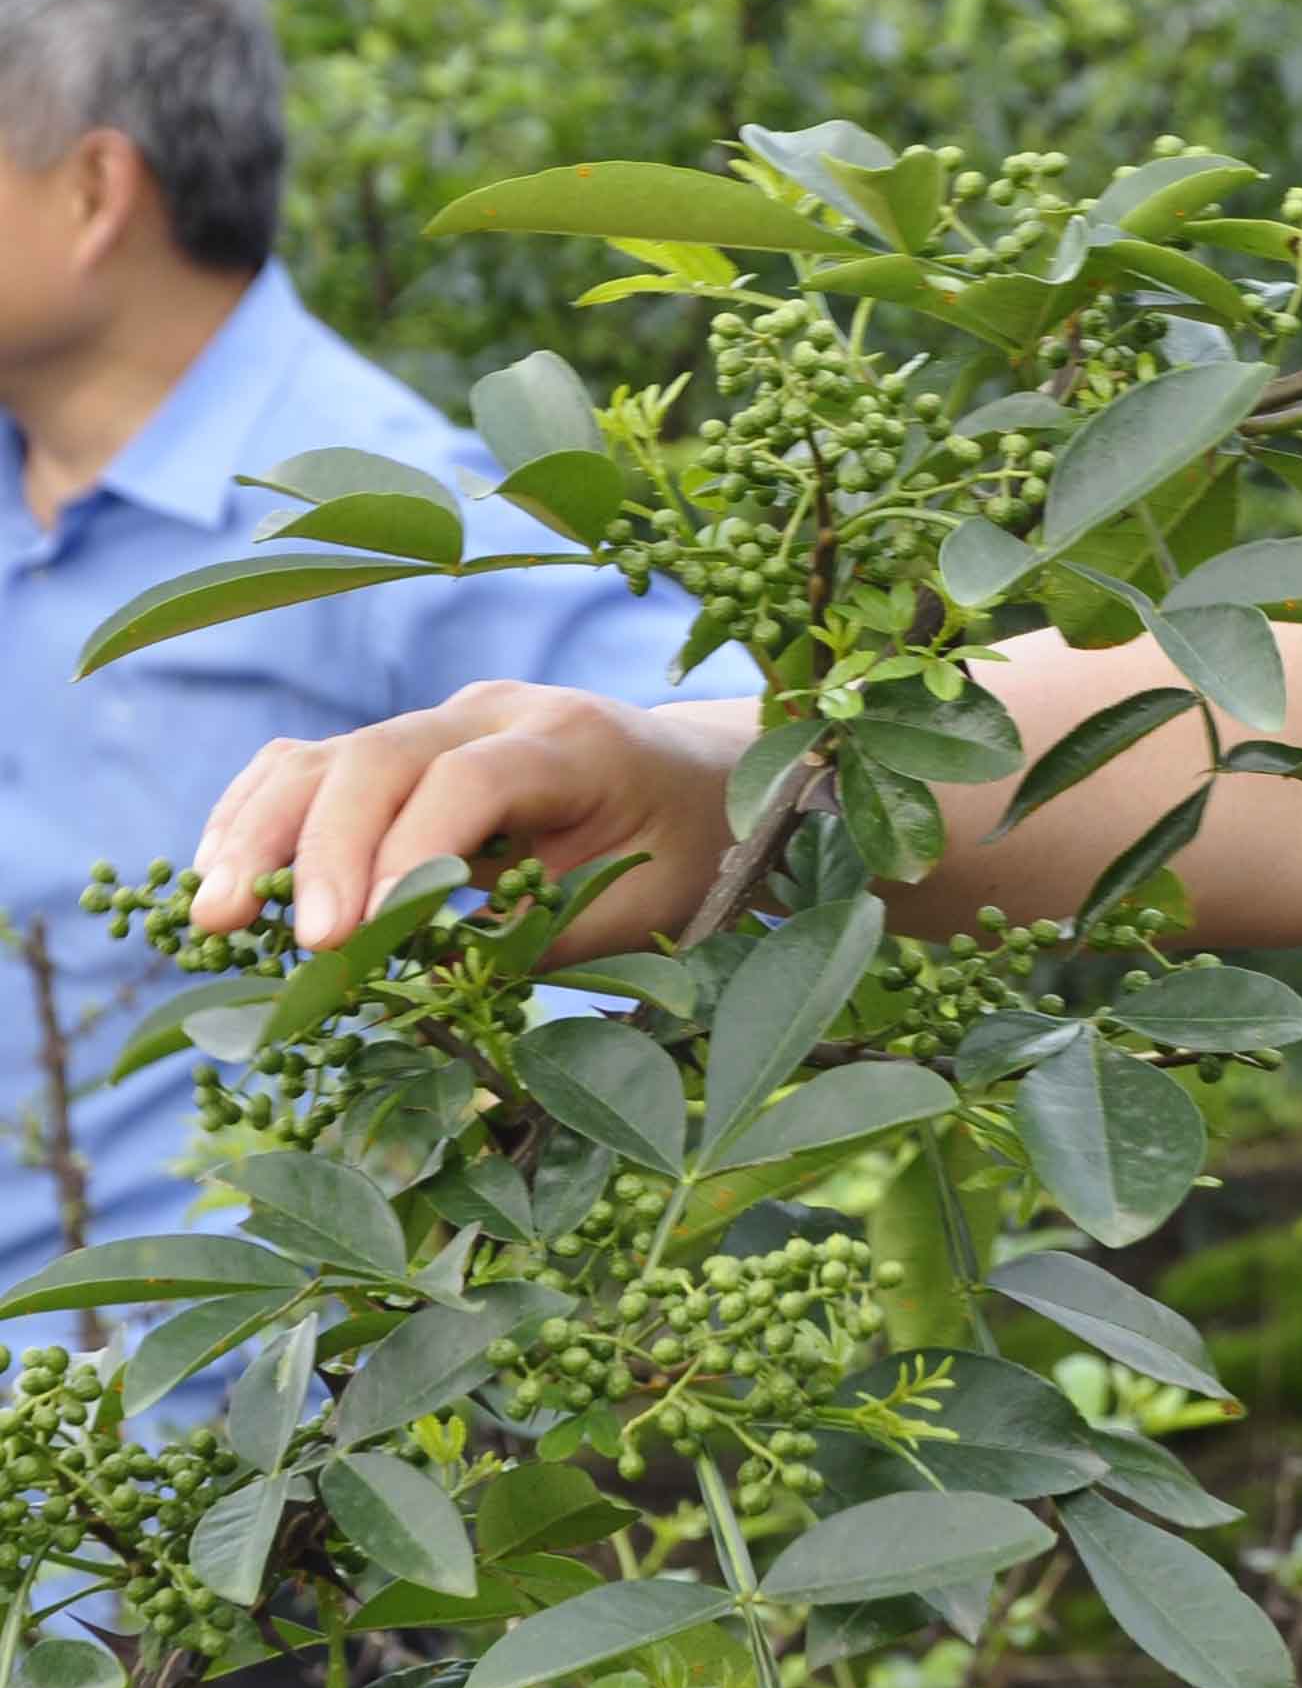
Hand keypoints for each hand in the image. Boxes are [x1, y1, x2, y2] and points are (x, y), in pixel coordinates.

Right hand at [189, 683, 754, 960]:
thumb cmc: (678, 851)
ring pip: (328, 754)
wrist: (700, 779)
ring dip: (261, 831)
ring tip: (215, 914)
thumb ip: (532, 934)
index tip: (360, 936)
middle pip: (379, 757)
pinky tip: (222, 875)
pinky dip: (260, 813)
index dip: (407, 853)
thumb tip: (414, 975)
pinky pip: (313, 762)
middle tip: (286, 940)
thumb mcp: (634, 904)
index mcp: (573, 742)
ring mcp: (441, 720)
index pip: (471, 779)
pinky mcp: (402, 743)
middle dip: (321, 850)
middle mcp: (496, 712)